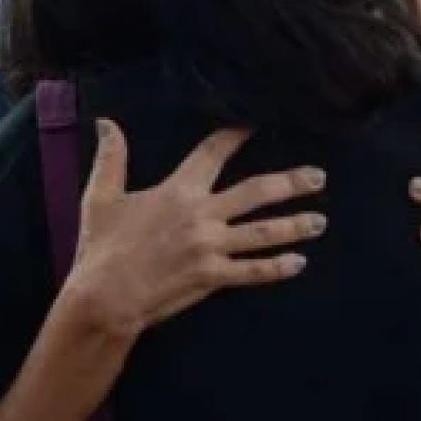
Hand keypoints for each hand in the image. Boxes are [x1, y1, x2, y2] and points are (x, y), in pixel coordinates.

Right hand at [65, 121, 328, 339]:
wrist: (104, 298)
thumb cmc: (101, 248)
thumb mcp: (100, 197)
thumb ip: (111, 157)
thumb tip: (106, 121)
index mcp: (178, 191)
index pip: (214, 153)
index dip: (236, 135)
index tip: (256, 123)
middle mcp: (202, 216)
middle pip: (256, 192)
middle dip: (291, 183)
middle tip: (318, 177)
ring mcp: (211, 248)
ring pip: (263, 232)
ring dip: (295, 226)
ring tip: (320, 221)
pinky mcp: (212, 277)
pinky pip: (253, 271)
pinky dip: (278, 267)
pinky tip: (299, 262)